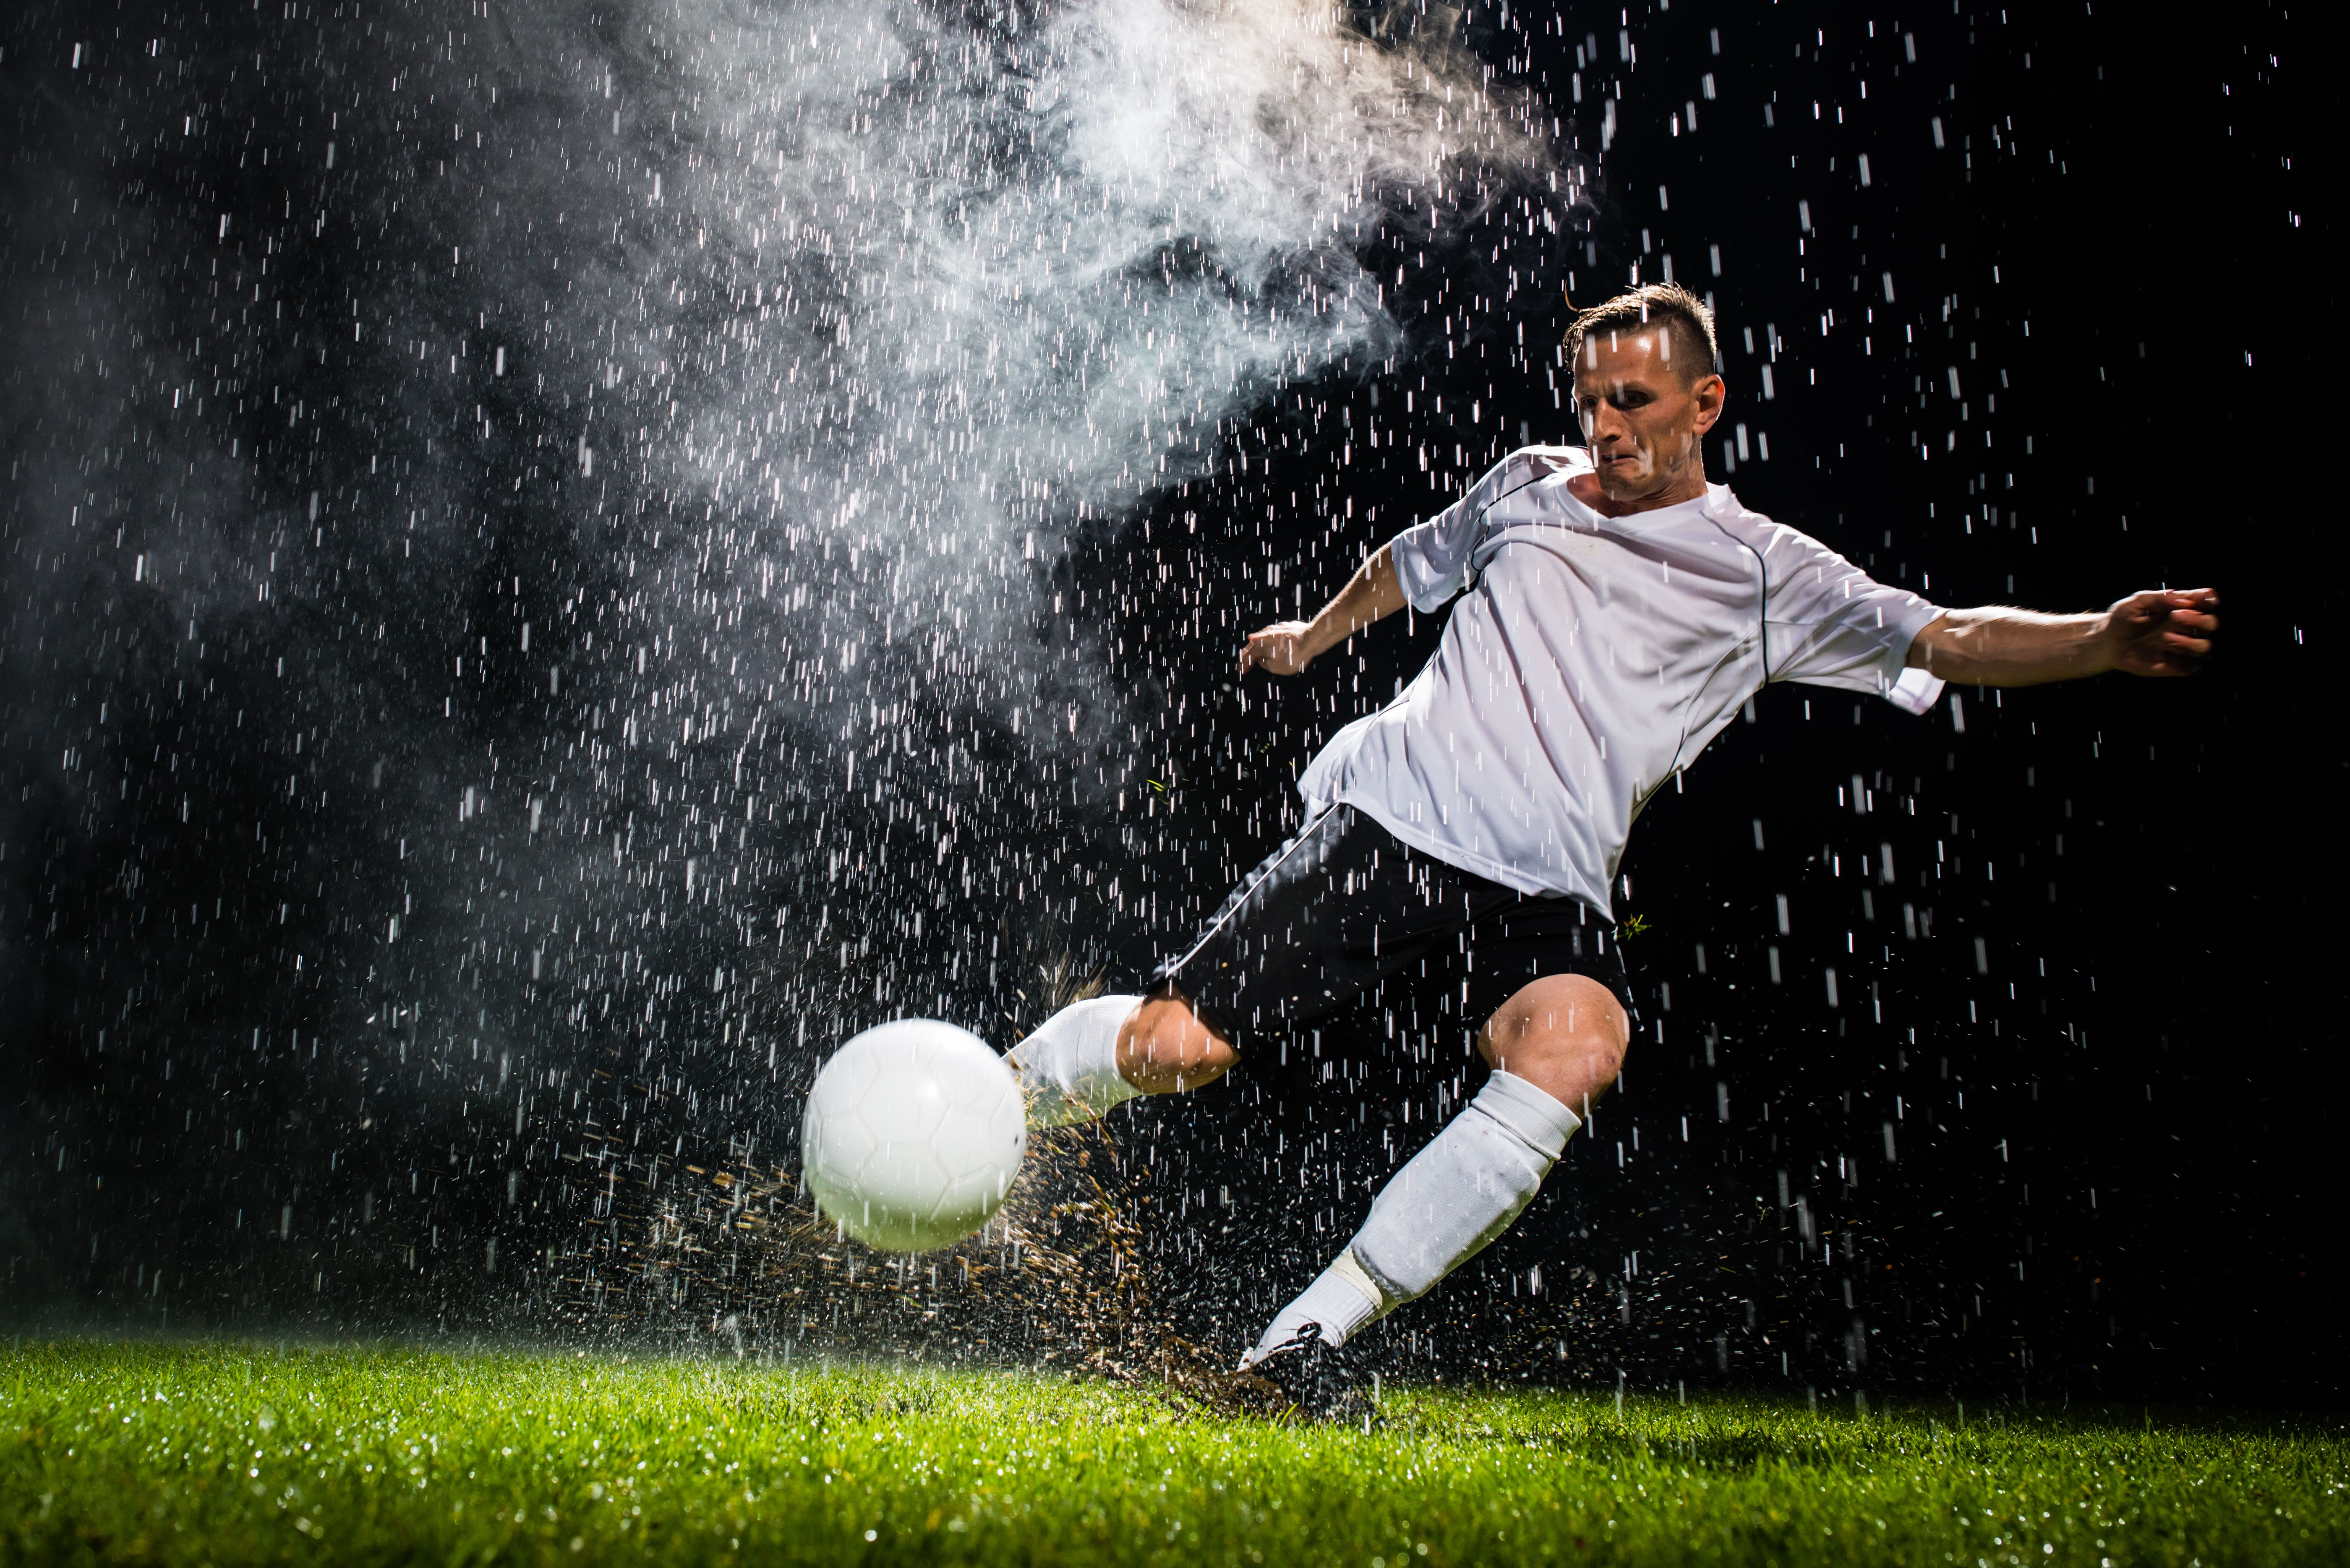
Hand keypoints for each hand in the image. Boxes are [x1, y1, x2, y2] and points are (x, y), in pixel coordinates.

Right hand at [1239, 620, 1315, 676]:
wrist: (1312, 638)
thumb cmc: (1293, 655)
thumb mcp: (1275, 667)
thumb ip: (1265, 664)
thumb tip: (1263, 659)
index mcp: (1259, 644)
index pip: (1248, 655)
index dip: (1243, 664)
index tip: (1240, 670)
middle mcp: (1265, 633)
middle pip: (1255, 644)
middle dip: (1250, 654)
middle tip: (1245, 660)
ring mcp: (1277, 628)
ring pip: (1266, 638)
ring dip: (1261, 645)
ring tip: (1259, 651)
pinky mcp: (1288, 626)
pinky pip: (1277, 635)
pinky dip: (1274, 641)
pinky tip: (1276, 643)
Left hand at [2101, 588, 2218, 676]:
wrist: (2107, 642)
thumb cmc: (2122, 619)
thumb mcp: (2135, 603)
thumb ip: (2158, 598)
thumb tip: (2182, 599)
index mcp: (2180, 608)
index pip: (2205, 601)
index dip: (2209, 598)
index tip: (2203, 598)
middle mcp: (2185, 627)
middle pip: (2210, 624)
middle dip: (2199, 619)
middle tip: (2176, 616)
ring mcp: (2181, 647)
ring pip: (2204, 646)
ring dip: (2190, 642)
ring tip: (2166, 637)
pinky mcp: (2174, 665)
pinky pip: (2190, 668)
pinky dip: (2183, 663)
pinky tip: (2164, 655)